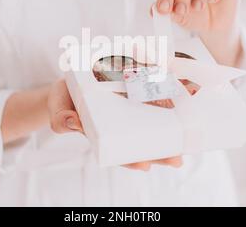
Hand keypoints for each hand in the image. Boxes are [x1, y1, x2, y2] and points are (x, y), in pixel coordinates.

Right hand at [47, 79, 182, 170]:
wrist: (70, 81)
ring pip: (154, 121)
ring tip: (187, 134)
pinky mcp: (135, 88)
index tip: (143, 165)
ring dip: (171, 127)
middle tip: (175, 160)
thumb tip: (72, 121)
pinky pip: (154, 92)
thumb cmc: (65, 100)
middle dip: (160, 152)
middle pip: (143, 141)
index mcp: (104, 134)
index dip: (131, 160)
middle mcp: (121, 123)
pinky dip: (169, 94)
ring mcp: (130, 107)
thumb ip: (61, 119)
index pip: (120, 153)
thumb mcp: (58, 109)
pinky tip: (184, 93)